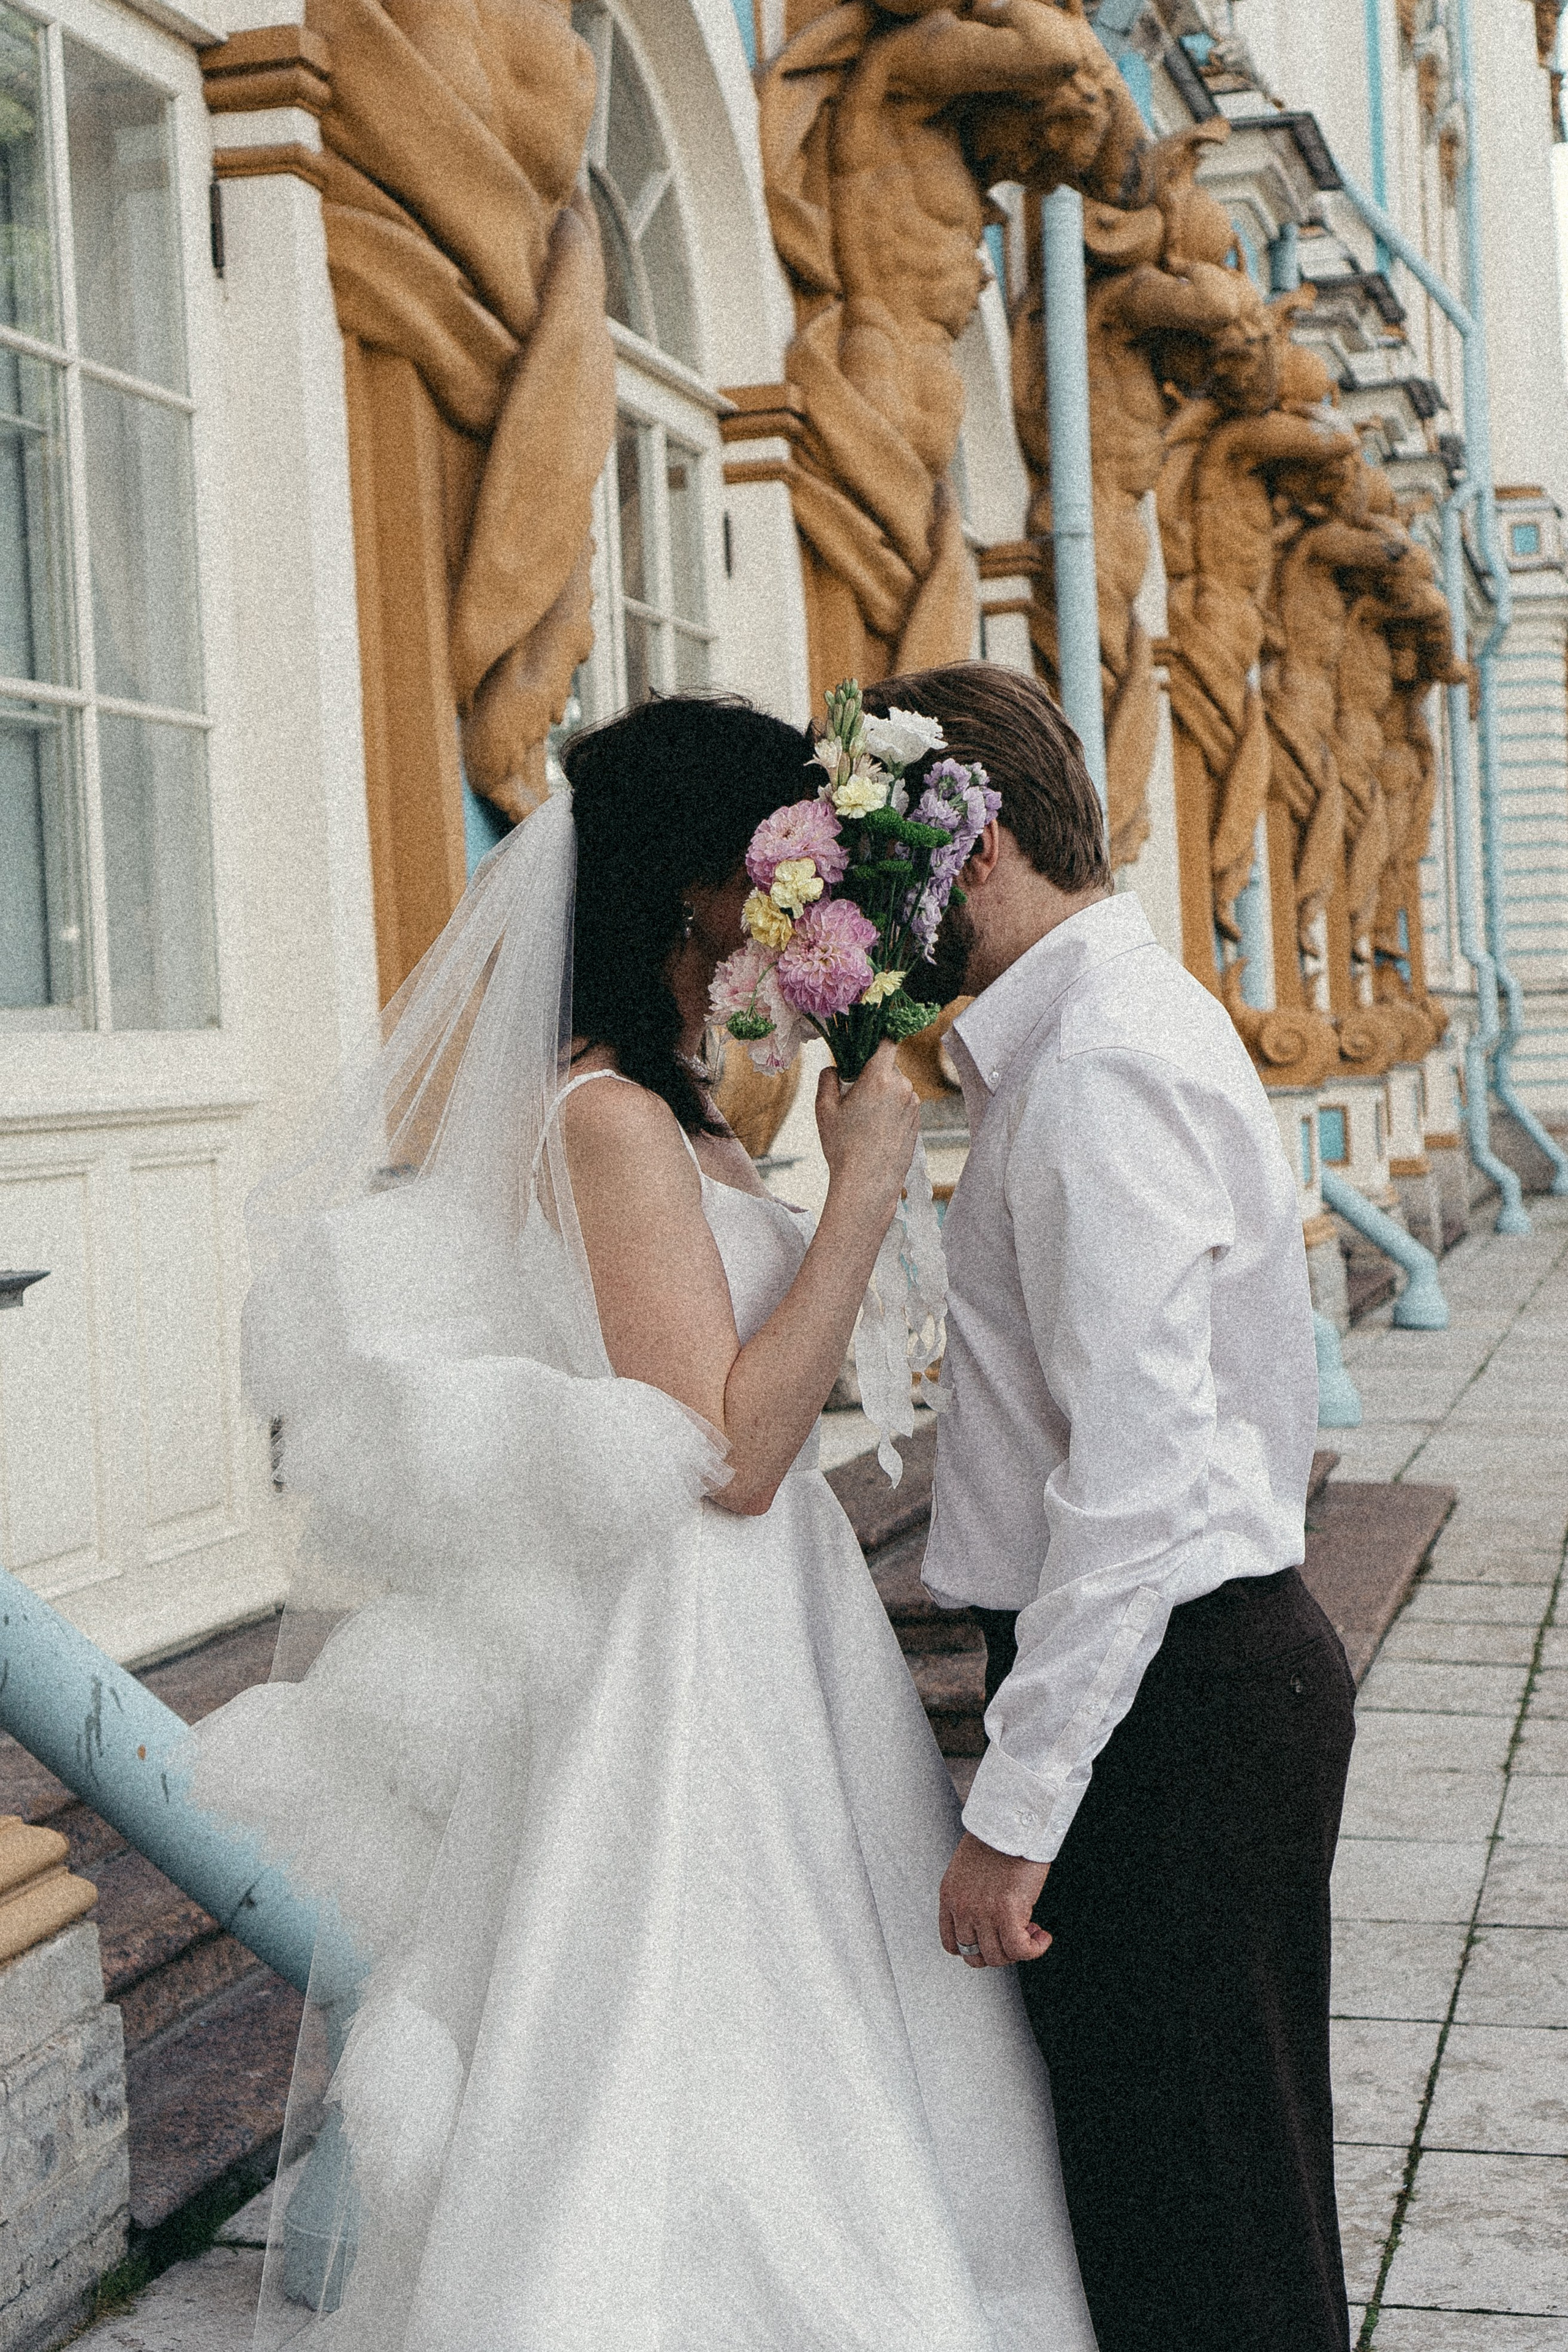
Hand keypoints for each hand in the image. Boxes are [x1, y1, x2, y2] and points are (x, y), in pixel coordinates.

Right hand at [815, 1043, 919, 1228]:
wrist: (868, 1182)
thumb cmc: (844, 1146)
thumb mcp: (824, 1109)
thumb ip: (828, 1079)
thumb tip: (833, 1069)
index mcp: (879, 1077)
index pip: (887, 1041)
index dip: (878, 1038)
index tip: (867, 1043)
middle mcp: (902, 1086)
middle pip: (888, 1066)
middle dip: (872, 1073)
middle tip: (854, 1093)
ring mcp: (913, 1104)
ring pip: (896, 1086)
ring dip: (883, 1093)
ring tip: (864, 1118)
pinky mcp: (917, 1121)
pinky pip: (903, 1104)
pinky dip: (891, 1109)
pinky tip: (876, 1129)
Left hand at [940, 1831, 1051, 1967]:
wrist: (1011, 1820)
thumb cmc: (998, 1836)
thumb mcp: (969, 1868)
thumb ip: (971, 1895)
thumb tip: (990, 1918)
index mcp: (950, 1895)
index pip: (952, 1944)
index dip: (976, 1948)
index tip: (993, 1939)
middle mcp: (962, 1907)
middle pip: (975, 1956)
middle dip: (999, 1951)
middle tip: (1016, 1936)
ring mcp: (982, 1912)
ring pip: (998, 1957)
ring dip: (1018, 1951)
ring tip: (1032, 1931)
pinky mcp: (1006, 1912)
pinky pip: (1020, 1950)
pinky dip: (1035, 1949)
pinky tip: (1042, 1936)